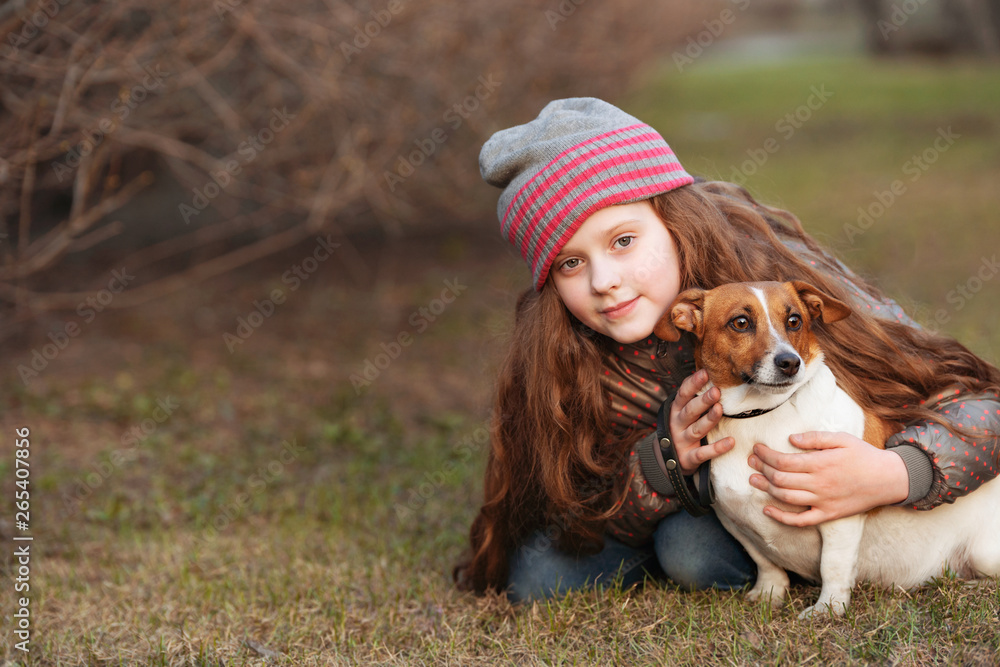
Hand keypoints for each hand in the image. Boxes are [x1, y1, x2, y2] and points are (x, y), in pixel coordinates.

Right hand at [669, 369, 734, 475]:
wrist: (668, 461)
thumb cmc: (682, 429)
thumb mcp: (682, 412)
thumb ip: (692, 397)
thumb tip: (707, 372)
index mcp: (676, 410)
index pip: (683, 394)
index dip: (693, 383)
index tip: (705, 373)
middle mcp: (677, 424)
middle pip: (690, 411)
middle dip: (703, 401)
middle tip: (716, 391)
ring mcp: (682, 441)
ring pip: (697, 430)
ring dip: (708, 420)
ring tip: (720, 409)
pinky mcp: (689, 458)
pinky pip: (703, 453)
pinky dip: (717, 448)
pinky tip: (730, 441)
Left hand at [747, 431, 909, 526]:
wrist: (889, 479)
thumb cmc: (864, 455)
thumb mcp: (842, 438)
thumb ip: (815, 438)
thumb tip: (790, 438)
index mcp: (821, 463)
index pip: (783, 460)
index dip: (766, 455)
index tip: (757, 448)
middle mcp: (819, 484)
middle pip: (780, 478)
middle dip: (761, 469)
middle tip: (751, 461)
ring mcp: (823, 501)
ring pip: (786, 497)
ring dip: (766, 488)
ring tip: (753, 480)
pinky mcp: (828, 514)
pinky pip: (801, 520)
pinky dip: (781, 517)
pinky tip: (767, 509)